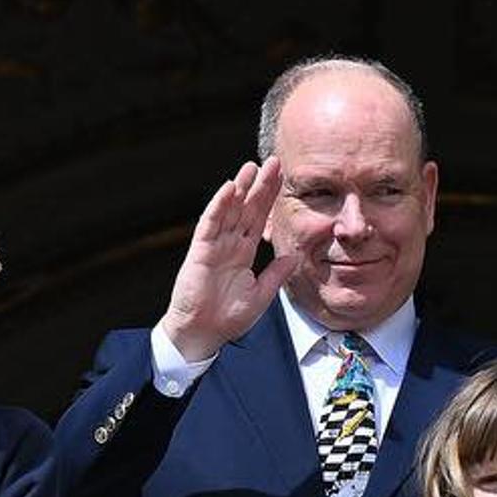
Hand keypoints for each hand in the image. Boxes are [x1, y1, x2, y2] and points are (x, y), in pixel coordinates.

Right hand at [160, 158, 299, 360]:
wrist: (203, 334)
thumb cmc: (228, 318)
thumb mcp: (261, 295)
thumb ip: (276, 274)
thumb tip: (295, 256)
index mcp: (244, 252)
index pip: (259, 218)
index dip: (270, 198)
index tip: (282, 178)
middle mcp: (229, 244)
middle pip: (247, 208)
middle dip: (260, 185)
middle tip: (274, 161)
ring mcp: (214, 246)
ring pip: (229, 210)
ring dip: (240, 188)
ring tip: (252, 166)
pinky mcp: (200, 252)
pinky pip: (210, 224)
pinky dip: (219, 206)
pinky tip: (228, 189)